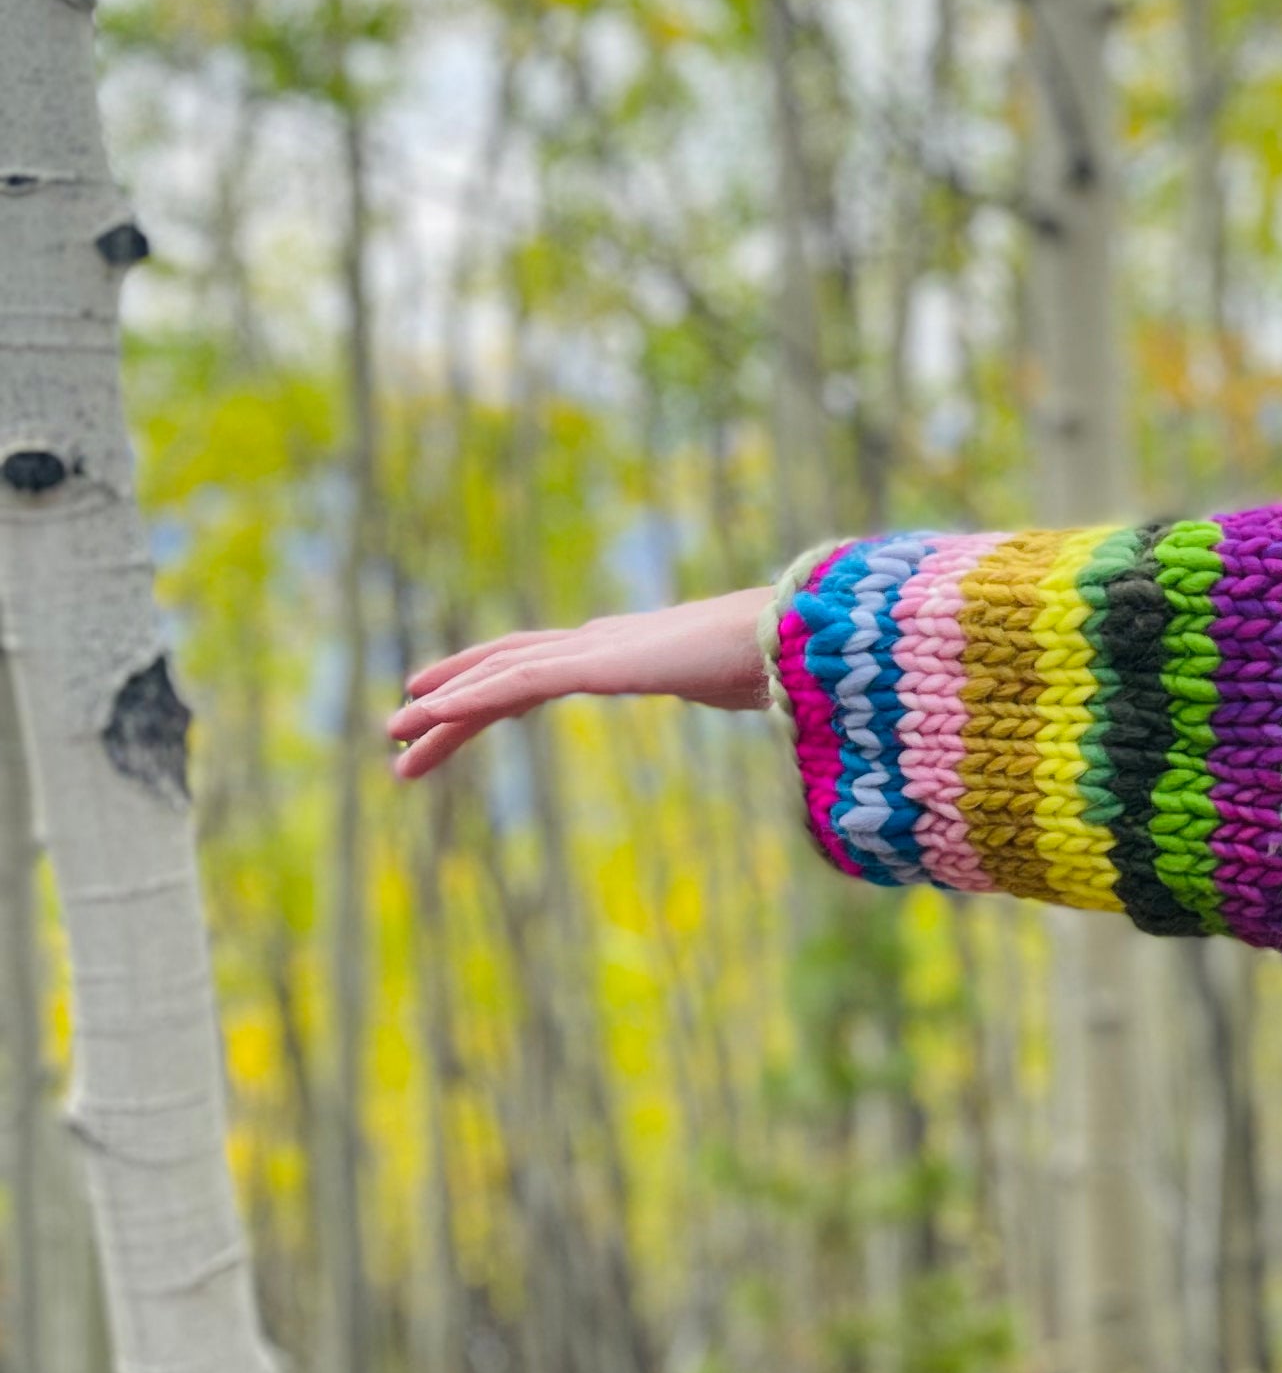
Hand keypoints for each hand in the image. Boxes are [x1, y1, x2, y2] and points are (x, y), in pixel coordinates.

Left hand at [389, 585, 778, 780]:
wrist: (795, 637)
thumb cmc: (777, 660)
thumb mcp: (737, 684)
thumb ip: (723, 685)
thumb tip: (751, 691)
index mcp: (624, 651)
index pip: (538, 668)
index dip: (485, 686)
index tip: (444, 711)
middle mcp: (598, 642)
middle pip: (503, 670)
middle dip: (448, 702)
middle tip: (396, 735)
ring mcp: (596, 649)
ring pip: (499, 676)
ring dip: (443, 705)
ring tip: (394, 733)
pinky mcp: (598, 663)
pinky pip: (519, 682)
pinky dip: (472, 697)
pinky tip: (433, 712)